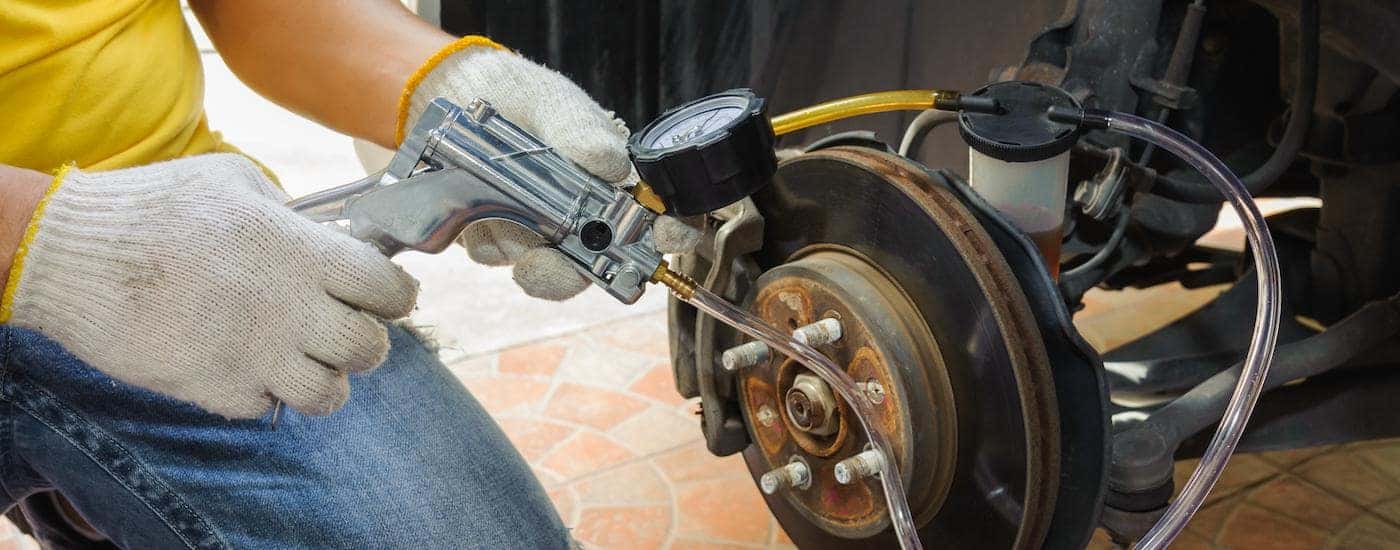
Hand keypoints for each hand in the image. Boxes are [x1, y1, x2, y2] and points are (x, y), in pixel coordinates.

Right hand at [2, 154, 418, 417]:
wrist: (70, 254)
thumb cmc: (152, 207)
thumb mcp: (234, 182)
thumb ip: (289, 211)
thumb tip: (321, 232)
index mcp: (301, 252)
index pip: (391, 290)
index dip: (396, 295)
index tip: (384, 294)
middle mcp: (289, 308)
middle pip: (371, 349)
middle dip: (364, 341)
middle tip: (340, 327)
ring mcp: (254, 354)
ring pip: (331, 394)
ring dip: (324, 378)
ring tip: (300, 356)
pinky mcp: (216, 389)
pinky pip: (268, 407)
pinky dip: (264, 393)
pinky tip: (244, 363)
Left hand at [402, 38, 700, 300]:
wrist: (457, 97)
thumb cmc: (523, 97)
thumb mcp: (557, 104)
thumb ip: (582, 134)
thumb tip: (612, 164)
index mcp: (620, 186)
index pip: (665, 219)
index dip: (675, 233)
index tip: (665, 235)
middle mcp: (590, 220)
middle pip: (610, 266)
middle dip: (584, 270)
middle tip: (557, 259)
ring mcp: (547, 237)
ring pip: (553, 275)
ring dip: (530, 259)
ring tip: (503, 222)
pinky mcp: (504, 243)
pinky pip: (499, 258)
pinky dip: (486, 238)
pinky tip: (474, 208)